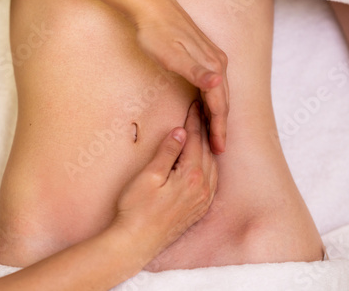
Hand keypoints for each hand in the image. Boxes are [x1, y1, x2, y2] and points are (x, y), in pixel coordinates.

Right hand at [114, 101, 218, 255]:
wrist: (136, 243)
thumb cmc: (136, 209)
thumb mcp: (149, 176)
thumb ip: (168, 152)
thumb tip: (180, 132)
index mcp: (191, 176)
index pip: (195, 140)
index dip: (193, 121)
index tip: (194, 105)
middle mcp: (203, 188)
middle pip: (206, 150)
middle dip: (203, 130)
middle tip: (200, 112)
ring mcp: (203, 201)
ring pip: (212, 166)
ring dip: (208, 147)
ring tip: (202, 132)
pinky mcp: (199, 210)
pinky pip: (212, 182)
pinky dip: (210, 166)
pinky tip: (205, 161)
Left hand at [133, 0, 228, 153]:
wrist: (152, 7)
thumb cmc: (157, 34)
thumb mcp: (173, 56)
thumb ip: (196, 71)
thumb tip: (218, 84)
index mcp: (213, 67)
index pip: (220, 106)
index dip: (220, 128)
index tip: (219, 149)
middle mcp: (218, 63)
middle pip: (223, 101)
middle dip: (221, 126)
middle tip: (218, 148)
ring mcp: (212, 58)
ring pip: (219, 93)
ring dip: (217, 114)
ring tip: (213, 133)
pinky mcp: (204, 55)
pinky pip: (213, 84)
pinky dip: (212, 100)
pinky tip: (205, 106)